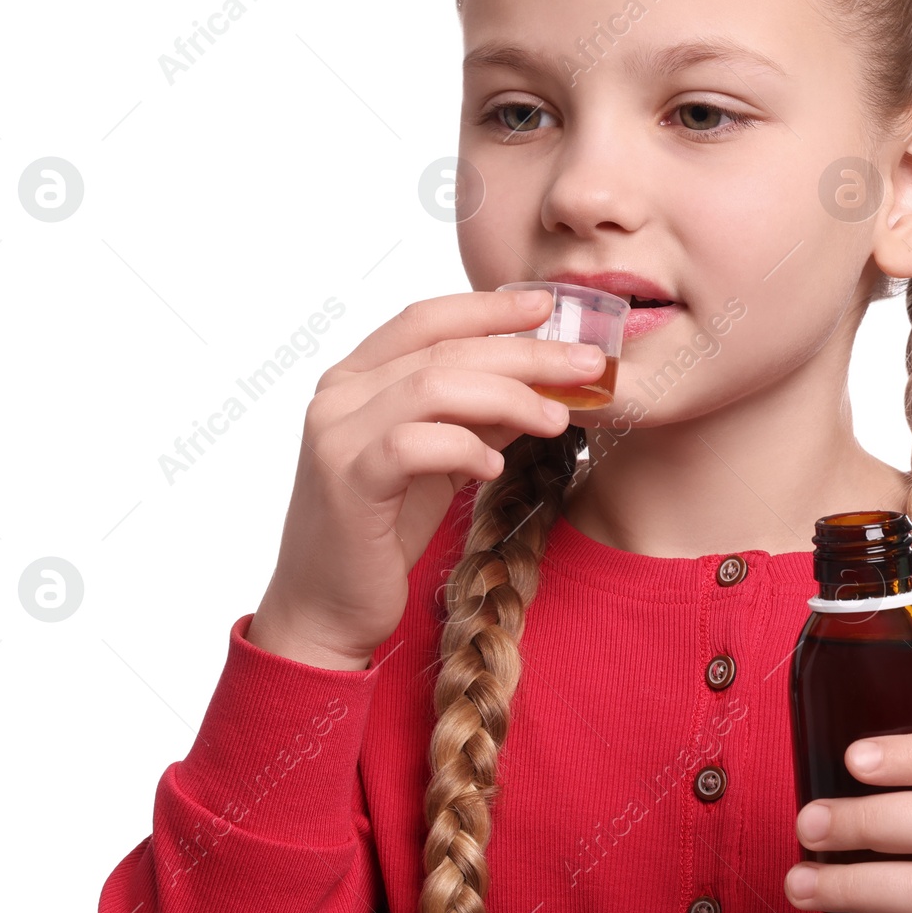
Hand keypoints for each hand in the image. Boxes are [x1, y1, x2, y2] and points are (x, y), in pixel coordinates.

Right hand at [248, 288, 605, 669]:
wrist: (327, 607)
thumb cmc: (382, 530)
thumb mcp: (438, 459)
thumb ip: (475, 415)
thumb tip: (541, 381)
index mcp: (354, 378)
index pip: (426, 319)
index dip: (489, 307)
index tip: (547, 305)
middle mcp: (338, 395)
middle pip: (444, 350)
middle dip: (525, 353)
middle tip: (585, 363)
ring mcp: (336, 435)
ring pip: (434, 386)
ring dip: (509, 397)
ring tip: (557, 418)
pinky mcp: (347, 480)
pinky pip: (415, 444)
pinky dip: (465, 447)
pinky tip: (495, 466)